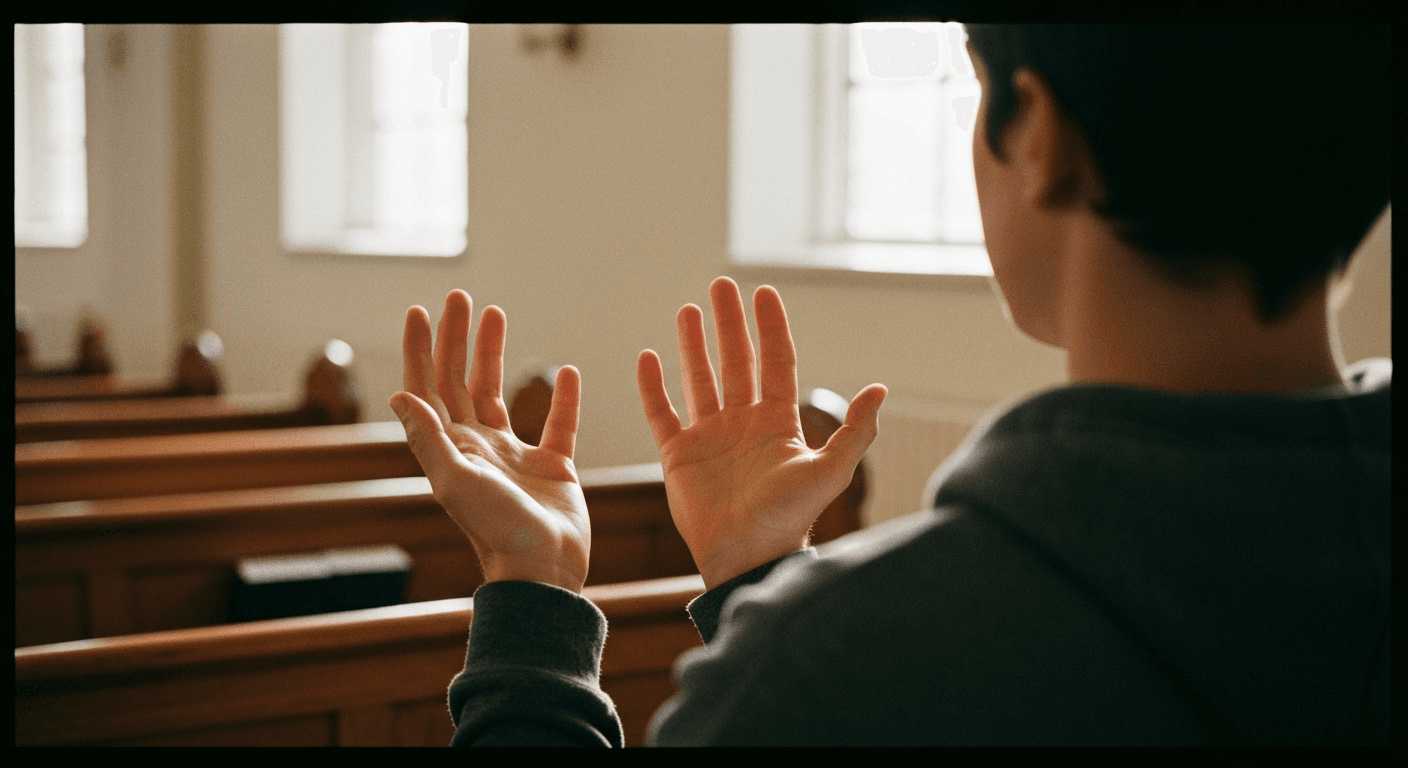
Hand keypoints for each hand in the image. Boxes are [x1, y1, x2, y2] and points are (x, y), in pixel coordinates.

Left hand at [389, 290, 590, 592]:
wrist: (542, 569)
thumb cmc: (495, 530)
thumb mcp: (454, 481)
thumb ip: (428, 437)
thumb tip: (398, 394)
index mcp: (451, 448)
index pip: (429, 388)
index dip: (421, 350)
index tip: (420, 311)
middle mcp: (477, 447)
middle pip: (461, 380)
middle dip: (457, 338)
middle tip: (460, 297)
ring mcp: (515, 455)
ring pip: (500, 392)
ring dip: (495, 353)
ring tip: (497, 314)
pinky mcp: (553, 466)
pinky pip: (559, 423)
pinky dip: (562, 397)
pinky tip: (566, 371)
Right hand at [637, 277, 886, 588]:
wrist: (747, 557)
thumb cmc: (789, 519)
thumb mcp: (830, 472)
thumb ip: (855, 431)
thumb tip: (881, 388)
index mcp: (777, 422)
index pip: (774, 361)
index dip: (770, 327)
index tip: (763, 292)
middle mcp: (743, 423)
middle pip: (735, 361)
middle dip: (729, 323)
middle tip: (721, 285)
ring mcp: (709, 437)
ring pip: (699, 379)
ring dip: (694, 344)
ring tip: (689, 309)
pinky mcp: (678, 456)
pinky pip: (661, 413)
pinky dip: (653, 386)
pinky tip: (648, 356)